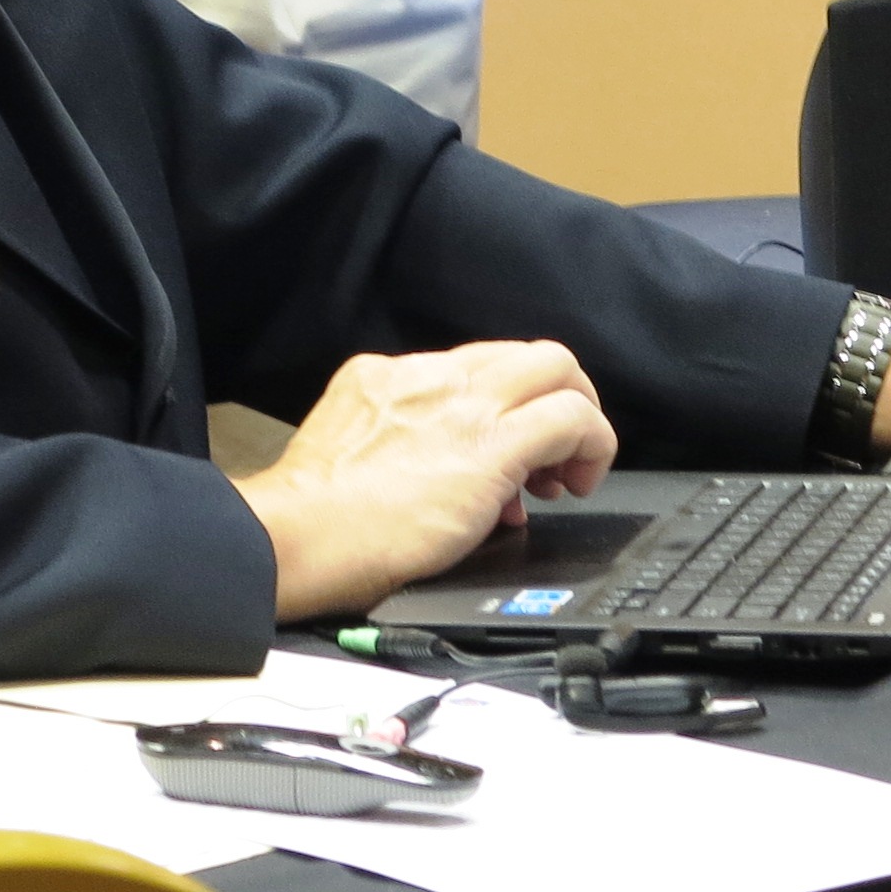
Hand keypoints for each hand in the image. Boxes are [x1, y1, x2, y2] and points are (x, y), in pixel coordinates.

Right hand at [232, 341, 619, 618]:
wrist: (299, 537)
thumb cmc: (314, 520)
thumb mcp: (354, 450)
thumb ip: (411, 451)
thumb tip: (472, 490)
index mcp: (390, 377)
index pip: (479, 367)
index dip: (508, 408)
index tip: (510, 458)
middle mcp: (431, 376)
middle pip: (527, 355)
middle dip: (558, 398)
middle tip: (556, 457)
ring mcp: (462, 404)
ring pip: (557, 369)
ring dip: (578, 418)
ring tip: (570, 474)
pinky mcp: (490, 444)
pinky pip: (569, 418)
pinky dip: (591, 444)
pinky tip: (580, 482)